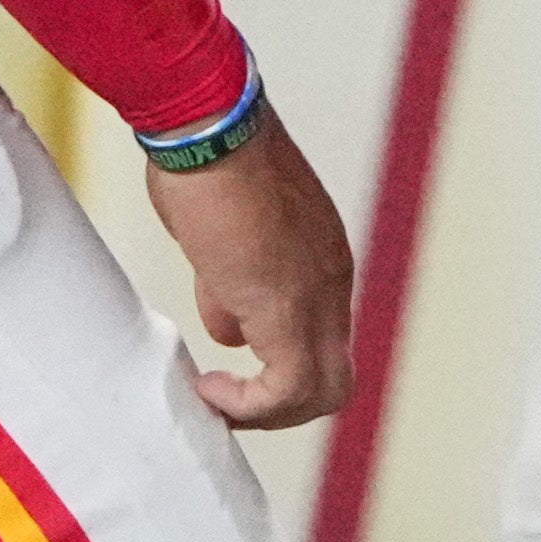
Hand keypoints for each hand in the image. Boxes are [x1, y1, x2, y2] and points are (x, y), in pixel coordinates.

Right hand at [147, 118, 356, 429]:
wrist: (208, 129)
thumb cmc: (207, 163)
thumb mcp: (225, 234)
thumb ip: (232, 281)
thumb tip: (228, 320)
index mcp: (323, 258)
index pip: (320, 339)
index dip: (277, 370)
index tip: (230, 371)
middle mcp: (332, 281)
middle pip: (333, 378)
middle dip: (279, 406)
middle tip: (229, 401)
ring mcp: (317, 296)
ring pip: (322, 391)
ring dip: (265, 412)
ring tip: (215, 398)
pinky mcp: (286, 308)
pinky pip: (286, 388)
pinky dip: (249, 405)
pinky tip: (209, 389)